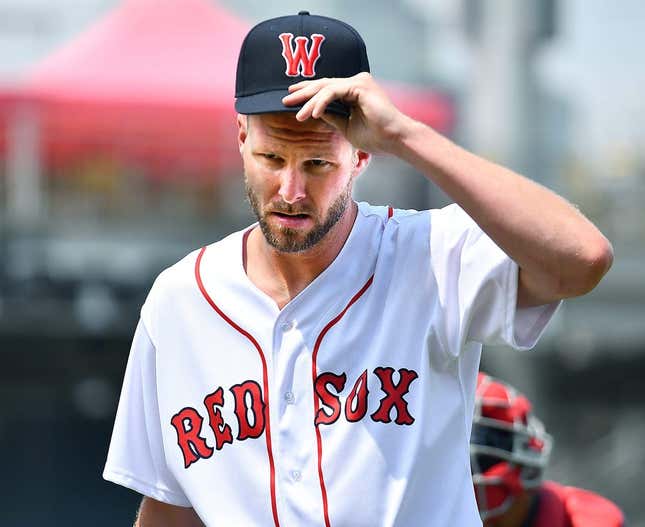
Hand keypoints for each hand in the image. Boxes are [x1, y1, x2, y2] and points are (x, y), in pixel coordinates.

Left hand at [282, 72, 410, 153]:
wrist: (394, 139)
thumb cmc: (375, 136)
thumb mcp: (346, 126)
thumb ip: (332, 116)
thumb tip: (315, 111)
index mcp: (354, 91)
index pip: (326, 88)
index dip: (308, 93)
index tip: (292, 100)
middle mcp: (357, 82)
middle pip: (323, 84)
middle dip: (303, 92)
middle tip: (284, 100)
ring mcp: (359, 81)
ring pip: (326, 88)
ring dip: (309, 102)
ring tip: (298, 115)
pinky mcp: (360, 86)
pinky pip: (334, 92)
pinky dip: (321, 102)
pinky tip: (313, 114)